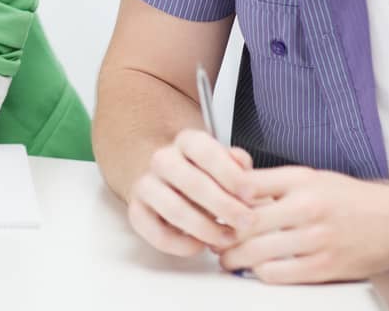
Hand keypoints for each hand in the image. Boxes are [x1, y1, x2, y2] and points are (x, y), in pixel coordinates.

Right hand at [127, 129, 257, 256]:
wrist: (167, 180)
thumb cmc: (204, 173)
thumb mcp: (223, 160)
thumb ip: (236, 162)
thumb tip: (243, 164)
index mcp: (186, 142)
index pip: (205, 151)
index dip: (230, 173)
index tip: (251, 193)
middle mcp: (162, 160)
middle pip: (191, 182)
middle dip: (224, 205)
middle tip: (247, 222)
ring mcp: (146, 185)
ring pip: (174, 209)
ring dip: (206, 228)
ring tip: (228, 238)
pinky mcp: (137, 212)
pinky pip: (157, 233)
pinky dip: (181, 244)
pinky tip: (200, 246)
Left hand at [220, 168, 388, 283]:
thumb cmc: (352, 198)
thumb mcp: (310, 177)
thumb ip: (272, 184)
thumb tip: (233, 191)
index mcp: (300, 182)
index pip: (245, 186)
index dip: (219, 197)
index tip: (209, 205)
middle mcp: (307, 209)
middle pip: (245, 223)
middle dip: (221, 233)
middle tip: (212, 237)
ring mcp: (316, 240)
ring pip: (257, 252)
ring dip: (234, 258)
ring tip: (227, 257)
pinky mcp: (324, 267)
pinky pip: (278, 274)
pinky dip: (260, 273)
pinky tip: (256, 268)